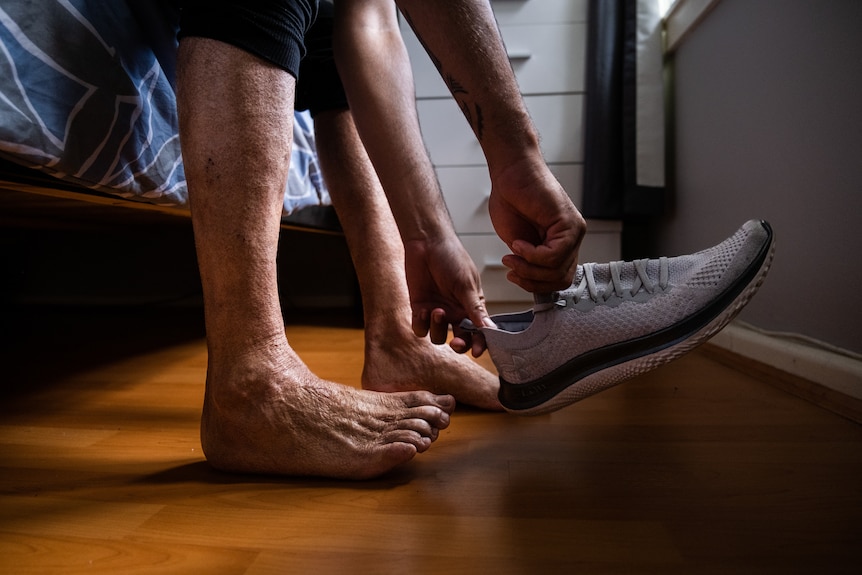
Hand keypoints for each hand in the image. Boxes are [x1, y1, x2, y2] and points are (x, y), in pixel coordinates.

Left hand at [404, 235, 494, 355]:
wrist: (427, 243)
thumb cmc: (452, 258)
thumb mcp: (466, 284)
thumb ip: (475, 308)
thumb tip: (489, 329)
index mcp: (472, 307)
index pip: (480, 332)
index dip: (481, 344)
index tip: (479, 352)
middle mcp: (456, 312)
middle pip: (460, 341)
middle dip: (460, 346)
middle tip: (456, 343)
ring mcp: (437, 312)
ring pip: (438, 337)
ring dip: (438, 328)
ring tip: (436, 311)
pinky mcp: (420, 308)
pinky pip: (420, 328)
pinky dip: (421, 323)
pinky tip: (423, 309)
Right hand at [487, 166, 585, 292]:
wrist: (511, 173)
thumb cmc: (511, 201)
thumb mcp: (518, 243)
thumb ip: (530, 263)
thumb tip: (533, 282)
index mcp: (560, 245)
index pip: (558, 280)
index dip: (535, 285)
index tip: (513, 274)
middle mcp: (571, 240)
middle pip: (561, 280)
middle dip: (531, 281)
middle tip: (511, 268)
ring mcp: (574, 232)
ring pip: (557, 271)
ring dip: (528, 268)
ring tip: (512, 254)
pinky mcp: (570, 224)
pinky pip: (554, 256)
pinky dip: (532, 255)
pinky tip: (519, 244)